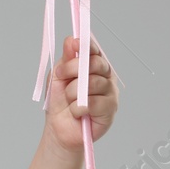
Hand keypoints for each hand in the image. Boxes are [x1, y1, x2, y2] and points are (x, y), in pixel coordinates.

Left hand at [44, 35, 117, 155]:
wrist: (59, 128)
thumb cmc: (60, 101)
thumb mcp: (58, 76)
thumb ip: (66, 58)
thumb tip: (72, 40)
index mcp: (94, 65)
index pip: (94, 49)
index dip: (84, 46)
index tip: (73, 46)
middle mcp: (106, 76)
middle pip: (95, 63)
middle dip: (72, 69)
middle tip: (62, 78)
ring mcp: (110, 92)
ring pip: (91, 83)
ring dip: (72, 93)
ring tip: (70, 101)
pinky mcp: (110, 110)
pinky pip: (92, 102)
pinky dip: (78, 108)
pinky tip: (77, 113)